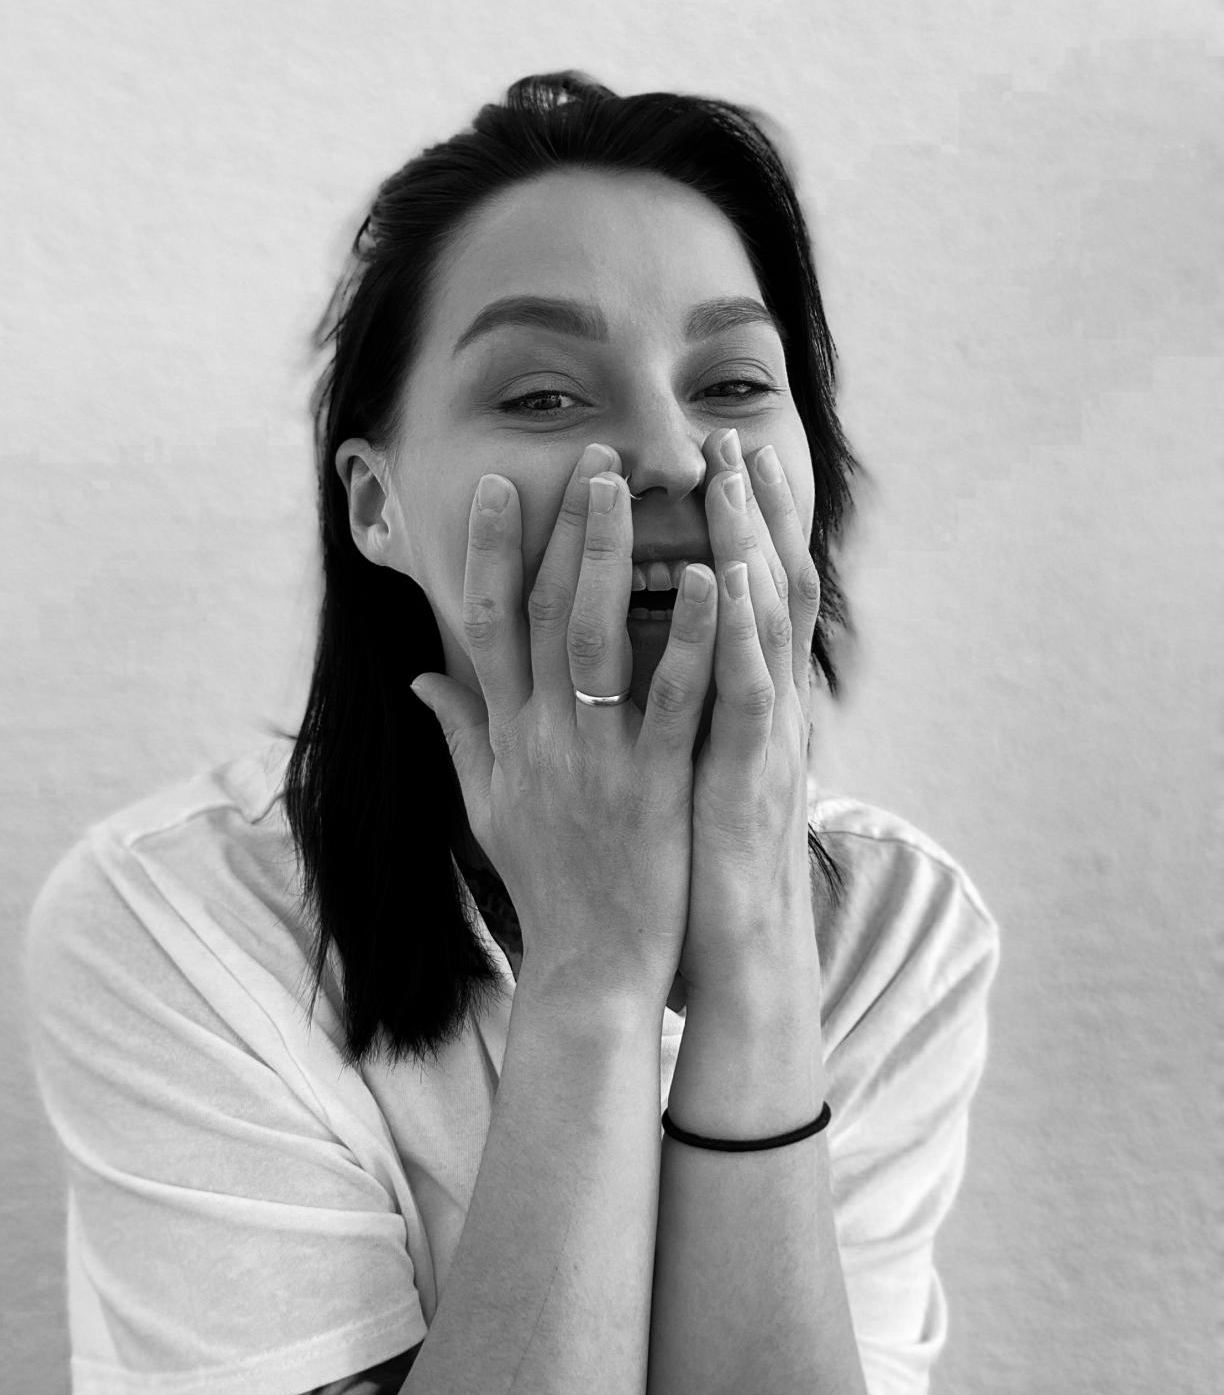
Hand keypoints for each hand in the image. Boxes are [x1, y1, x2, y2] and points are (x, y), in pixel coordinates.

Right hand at [410, 445, 719, 1011]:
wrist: (592, 967)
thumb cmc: (543, 881)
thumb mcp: (484, 805)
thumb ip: (459, 733)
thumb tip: (422, 676)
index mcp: (506, 734)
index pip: (488, 622)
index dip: (492, 551)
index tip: (503, 487)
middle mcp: (545, 735)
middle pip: (546, 612)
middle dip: (564, 530)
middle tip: (590, 460)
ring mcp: (600, 758)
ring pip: (602, 639)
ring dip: (616, 559)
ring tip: (634, 492)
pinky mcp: (658, 785)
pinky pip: (678, 700)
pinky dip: (692, 638)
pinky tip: (715, 582)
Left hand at [680, 428, 821, 1005]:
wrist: (736, 956)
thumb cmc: (696, 869)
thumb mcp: (670, 784)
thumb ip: (649, 723)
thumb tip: (632, 687)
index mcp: (736, 706)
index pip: (737, 600)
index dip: (730, 531)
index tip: (709, 467)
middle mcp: (759, 709)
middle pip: (762, 590)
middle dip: (750, 512)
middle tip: (732, 437)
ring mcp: (761, 737)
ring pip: (763, 624)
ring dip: (750, 542)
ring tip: (737, 472)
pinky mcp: (748, 774)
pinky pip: (744, 692)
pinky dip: (738, 631)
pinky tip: (725, 576)